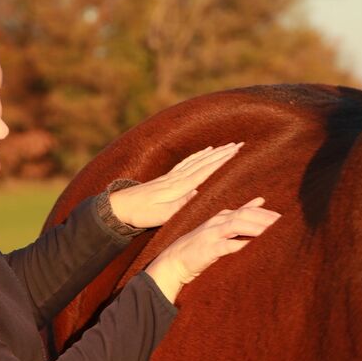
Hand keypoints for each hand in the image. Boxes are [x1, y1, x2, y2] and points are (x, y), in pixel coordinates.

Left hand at [109, 142, 243, 228]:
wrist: (121, 206)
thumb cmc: (141, 214)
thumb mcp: (160, 215)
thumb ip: (179, 205)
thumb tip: (197, 194)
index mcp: (178, 187)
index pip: (204, 171)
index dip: (221, 161)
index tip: (236, 151)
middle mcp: (177, 178)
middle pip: (204, 162)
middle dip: (223, 153)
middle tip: (240, 144)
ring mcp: (172, 176)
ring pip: (197, 160)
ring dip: (214, 152)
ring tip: (228, 145)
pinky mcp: (167, 177)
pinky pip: (187, 162)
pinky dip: (199, 155)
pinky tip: (205, 151)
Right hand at [145, 197, 280, 302]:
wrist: (173, 262)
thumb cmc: (198, 247)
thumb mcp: (220, 229)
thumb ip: (239, 216)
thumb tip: (260, 201)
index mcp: (221, 217)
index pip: (247, 210)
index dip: (266, 213)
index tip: (284, 218)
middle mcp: (217, 222)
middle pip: (245, 215)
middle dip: (266, 218)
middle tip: (285, 223)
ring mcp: (211, 234)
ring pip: (237, 225)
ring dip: (257, 228)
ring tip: (274, 231)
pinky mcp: (207, 249)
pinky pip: (227, 245)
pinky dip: (241, 245)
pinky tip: (253, 247)